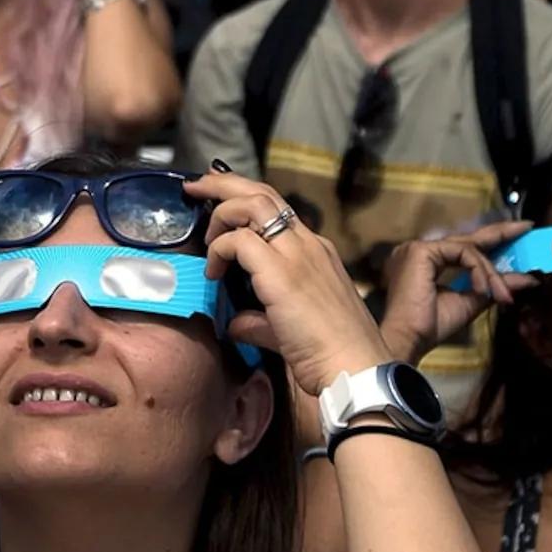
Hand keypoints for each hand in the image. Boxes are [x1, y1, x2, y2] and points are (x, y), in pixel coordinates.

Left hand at [189, 168, 391, 397]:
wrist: (354, 368)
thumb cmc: (330, 354)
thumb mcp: (289, 330)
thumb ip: (259, 322)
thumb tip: (235, 324)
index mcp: (315, 252)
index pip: (278, 211)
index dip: (245, 198)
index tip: (219, 199)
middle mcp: (308, 244)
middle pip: (263, 193)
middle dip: (225, 183)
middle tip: (197, 185)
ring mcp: (297, 254)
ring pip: (252, 204)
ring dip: (220, 209)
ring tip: (204, 229)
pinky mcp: (281, 272)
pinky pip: (239, 242)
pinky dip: (219, 250)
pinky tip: (213, 272)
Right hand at [374, 223, 530, 365]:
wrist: (410, 339)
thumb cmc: (431, 326)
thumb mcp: (471, 302)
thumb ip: (495, 286)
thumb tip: (528, 278)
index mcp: (428, 262)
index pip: (465, 247)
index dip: (492, 240)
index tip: (520, 234)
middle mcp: (422, 250)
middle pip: (469, 239)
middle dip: (501, 234)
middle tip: (526, 227)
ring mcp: (420, 247)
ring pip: (470, 249)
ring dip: (491, 272)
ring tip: (502, 294)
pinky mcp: (422, 250)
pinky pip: (463, 253)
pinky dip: (478, 271)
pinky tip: (482, 288)